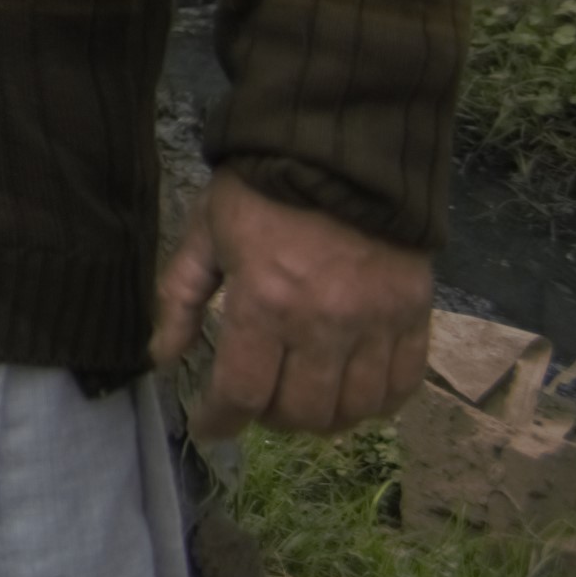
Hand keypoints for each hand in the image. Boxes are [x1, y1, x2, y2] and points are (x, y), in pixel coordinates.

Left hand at [153, 172, 427, 436]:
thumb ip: (180, 299)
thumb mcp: (205, 234)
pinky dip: (376, 405)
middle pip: (300, 412)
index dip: (220, 421)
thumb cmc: (261, 190)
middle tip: (256, 402)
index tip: (209, 426)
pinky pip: (402, 387)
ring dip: (322, 419)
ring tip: (301, 401)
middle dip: (269, 419)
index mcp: (264, 303)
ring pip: (353, 410)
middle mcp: (323, 325)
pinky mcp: (414, 317)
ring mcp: (375, 325)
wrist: (341, 149)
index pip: (242, 392)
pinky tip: (353, 395)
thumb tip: (162, 358)